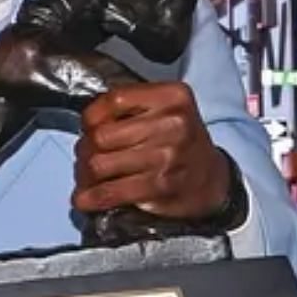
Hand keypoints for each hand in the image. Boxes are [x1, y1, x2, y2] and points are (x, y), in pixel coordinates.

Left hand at [74, 83, 230, 220]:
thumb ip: (132, 107)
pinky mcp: (161, 185)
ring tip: (88, 177)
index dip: (91, 117)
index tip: (88, 128)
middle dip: (85, 149)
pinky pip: (112, 191)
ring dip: (85, 174)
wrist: (211, 179)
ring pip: (100, 164)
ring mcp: (168, 155)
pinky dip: (92, 197)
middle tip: (86, 157)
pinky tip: (85, 199)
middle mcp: (172, 123)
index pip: (114, 100)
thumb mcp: (166, 110)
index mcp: (172, 96)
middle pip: (102, 135)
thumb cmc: (180, 142)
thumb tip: (87, 126)